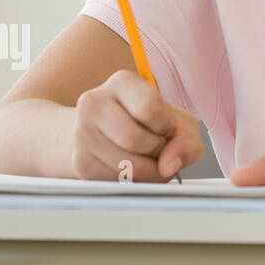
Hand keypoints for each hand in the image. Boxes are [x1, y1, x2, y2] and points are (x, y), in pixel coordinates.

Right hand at [70, 69, 204, 181]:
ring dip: (146, 171)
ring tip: (147, 158)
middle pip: (133, 138)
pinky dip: (131, 181)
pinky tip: (131, 166)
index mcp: (123, 82)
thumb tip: (169, 166)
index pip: (149, 107)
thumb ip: (186, 141)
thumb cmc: (150, 124)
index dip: (165, 126)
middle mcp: (94, 103)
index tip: (165, 127)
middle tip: (158, 146)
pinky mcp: (78, 162)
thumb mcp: (178, 123)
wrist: (108, 134)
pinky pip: (112, 181)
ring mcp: (81, 133)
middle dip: (156, 151)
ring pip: (123, 165)